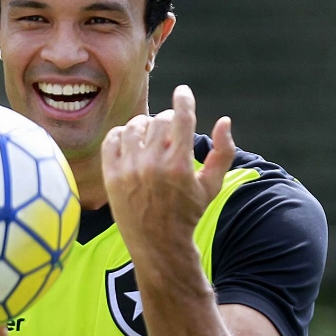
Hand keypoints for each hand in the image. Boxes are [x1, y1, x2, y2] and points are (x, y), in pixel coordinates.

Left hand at [101, 85, 235, 255]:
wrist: (157, 244)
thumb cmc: (188, 213)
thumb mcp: (211, 186)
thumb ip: (222, 152)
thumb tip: (224, 121)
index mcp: (179, 165)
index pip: (181, 118)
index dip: (183, 99)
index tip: (183, 91)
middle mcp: (152, 165)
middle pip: (159, 121)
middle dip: (167, 121)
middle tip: (169, 131)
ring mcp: (129, 170)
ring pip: (134, 127)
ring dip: (144, 126)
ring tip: (150, 137)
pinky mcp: (111, 176)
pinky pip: (112, 140)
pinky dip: (121, 135)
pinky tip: (130, 142)